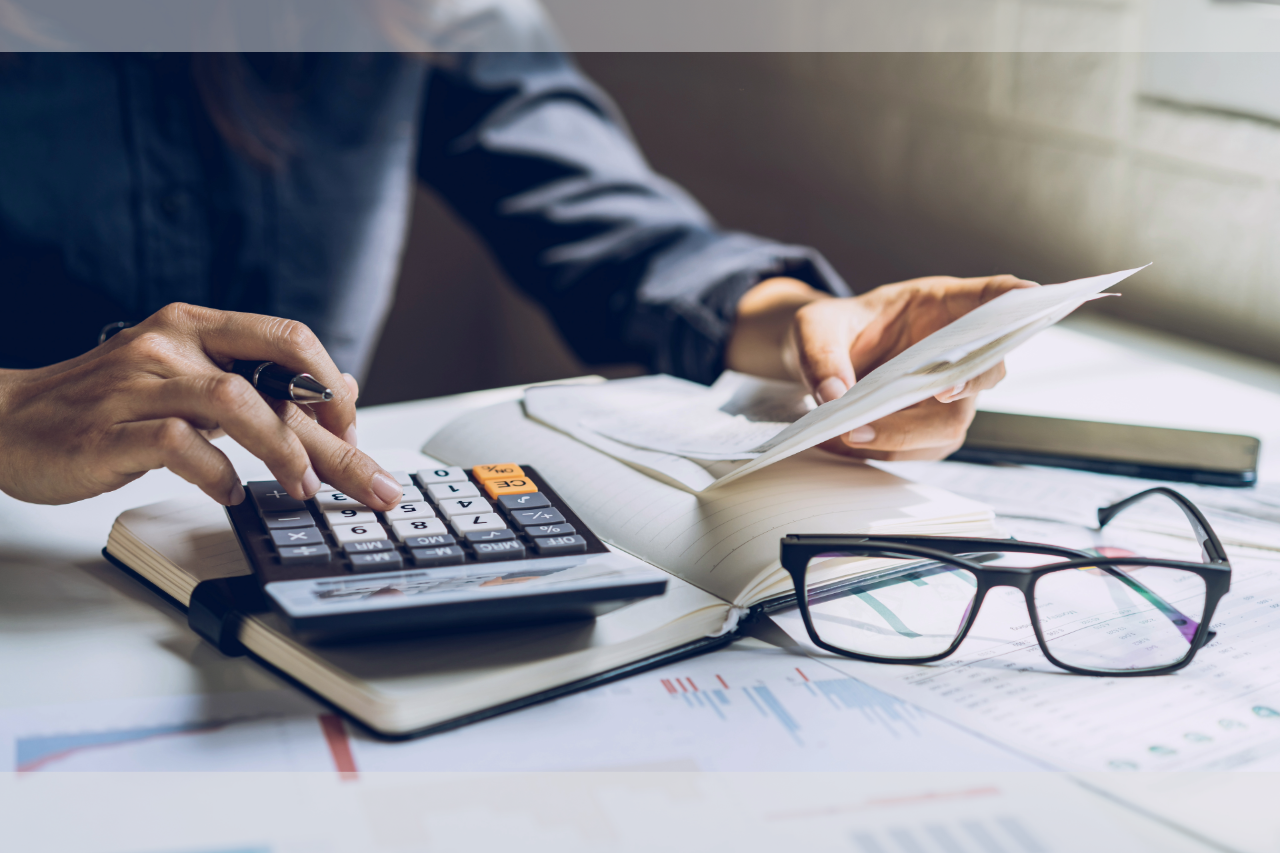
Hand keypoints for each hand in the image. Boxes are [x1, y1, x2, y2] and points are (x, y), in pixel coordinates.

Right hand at [0, 303, 404, 508]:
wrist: (4, 420)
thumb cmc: (104, 404)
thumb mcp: (188, 377)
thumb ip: (259, 380)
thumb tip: (339, 388)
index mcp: (196, 325)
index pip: (288, 338)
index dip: (333, 386)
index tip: (354, 431)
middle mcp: (172, 344)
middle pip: (278, 379)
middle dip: (336, 438)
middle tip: (372, 484)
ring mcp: (140, 384)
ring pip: (236, 402)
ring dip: (283, 451)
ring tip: (302, 489)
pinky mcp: (110, 429)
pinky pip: (180, 446)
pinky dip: (215, 474)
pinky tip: (228, 494)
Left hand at [725, 274, 1036, 459]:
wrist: (820, 363)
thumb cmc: (830, 331)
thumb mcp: (813, 327)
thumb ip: (821, 353)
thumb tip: (835, 395)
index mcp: (941, 305)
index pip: (992, 296)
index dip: (1015, 298)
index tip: (1032, 296)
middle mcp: (955, 350)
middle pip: (985, 370)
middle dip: (965, 383)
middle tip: (937, 392)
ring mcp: (948, 392)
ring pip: (951, 421)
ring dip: (905, 433)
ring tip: (851, 431)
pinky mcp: (929, 427)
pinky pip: (922, 447)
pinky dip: (885, 449)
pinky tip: (847, 440)